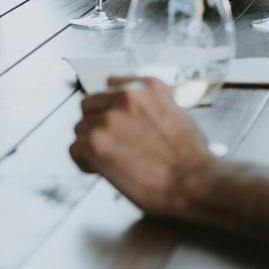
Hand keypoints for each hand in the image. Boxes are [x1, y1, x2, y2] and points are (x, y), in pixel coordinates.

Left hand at [70, 77, 214, 217]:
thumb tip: (131, 115)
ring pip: (81, 128)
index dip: (111, 107)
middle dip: (96, 124)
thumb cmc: (191, 156)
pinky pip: (75, 149)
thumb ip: (150, 106)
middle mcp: (125, 96)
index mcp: (147, 85)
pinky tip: (103, 170)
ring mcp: (108, 119)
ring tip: (113, 161)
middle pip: (89, 105)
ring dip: (92, 145)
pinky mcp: (95, 144)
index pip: (110, 86)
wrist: (194, 182)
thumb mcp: (177, 113)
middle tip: (112, 145)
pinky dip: (85, 163)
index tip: (117, 123)